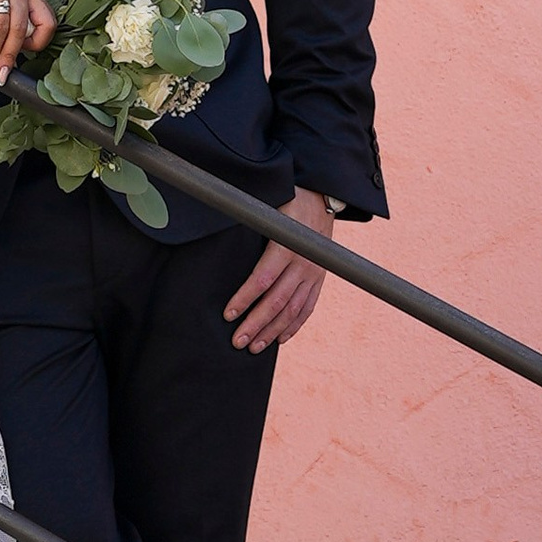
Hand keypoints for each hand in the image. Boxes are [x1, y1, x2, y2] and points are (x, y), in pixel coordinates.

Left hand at [224, 187, 333, 354]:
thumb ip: (249, 222)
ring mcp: (315, 272)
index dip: (244, 298)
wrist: (323, 194)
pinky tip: (280, 339)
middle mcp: (304, 262)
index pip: (263, 279)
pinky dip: (294, 325)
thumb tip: (218, 226)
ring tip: (254, 347)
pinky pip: (308, 307)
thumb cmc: (288, 198)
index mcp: (287, 244)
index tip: (228, 314)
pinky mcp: (320, 277)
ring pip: (293, 309)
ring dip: (273, 331)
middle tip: (238, 342)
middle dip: (256, 323)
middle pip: (277, 301)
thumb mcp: (268, 207)